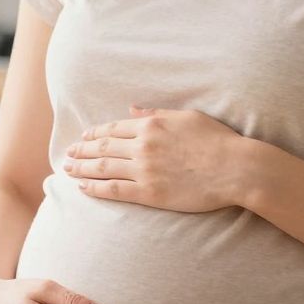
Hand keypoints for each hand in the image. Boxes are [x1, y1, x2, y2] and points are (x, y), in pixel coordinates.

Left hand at [64, 107, 251, 212]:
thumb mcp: (186, 117)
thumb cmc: (217, 140)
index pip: (113, 128)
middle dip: (82, 150)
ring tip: (68, 169)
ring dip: (82, 168)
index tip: (83, 137)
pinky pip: (114, 190)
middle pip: (103, 147)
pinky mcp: (150, 193)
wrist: (235, 168)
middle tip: (68, 154)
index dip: (95, 133)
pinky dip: (95, 188)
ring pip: (103, 168)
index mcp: (151, 125)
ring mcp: (144, 170)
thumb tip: (133, 110)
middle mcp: (143, 146)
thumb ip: (157, 113)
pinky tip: (83, 188)